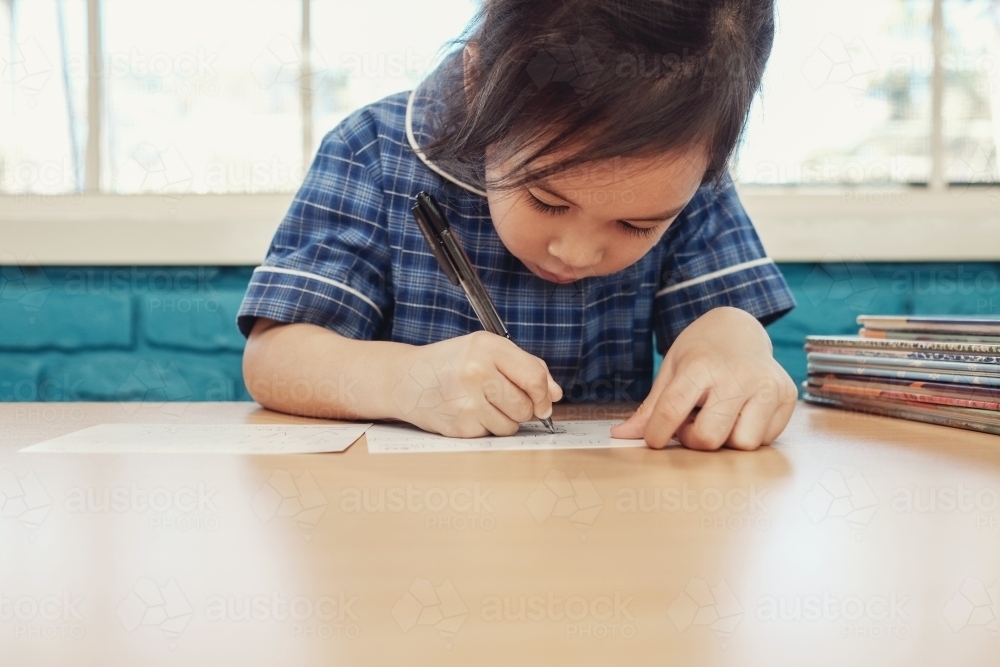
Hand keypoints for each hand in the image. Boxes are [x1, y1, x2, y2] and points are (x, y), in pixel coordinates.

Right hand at [391, 331, 562, 436]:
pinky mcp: (459, 426)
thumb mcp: (486, 351)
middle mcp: (475, 372)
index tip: (544, 401)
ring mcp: (466, 401)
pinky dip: (486, 427)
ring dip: (506, 419)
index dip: (544, 393)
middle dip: (524, 408)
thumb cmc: (451, 363)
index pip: (534, 377)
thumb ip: (525, 367)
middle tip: (505, 399)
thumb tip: (555, 394)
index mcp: (486, 347)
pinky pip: (492, 435)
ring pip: (512, 425)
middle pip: (526, 405)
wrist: (406, 380)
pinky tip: (469, 412)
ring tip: (483, 403)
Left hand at [610, 307, 796, 449]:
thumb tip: (621, 436)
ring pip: (742, 444)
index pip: (671, 412)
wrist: (739, 328)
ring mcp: (768, 385)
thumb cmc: (701, 352)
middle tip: (692, 423)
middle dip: (694, 439)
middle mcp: (738, 375)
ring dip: (725, 439)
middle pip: (710, 439)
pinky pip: (765, 439)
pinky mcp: (787, 396)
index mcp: (700, 365)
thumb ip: (651, 407)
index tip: (656, 438)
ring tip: (719, 417)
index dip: (657, 434)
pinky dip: (749, 433)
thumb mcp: (671, 370)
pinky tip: (741, 412)